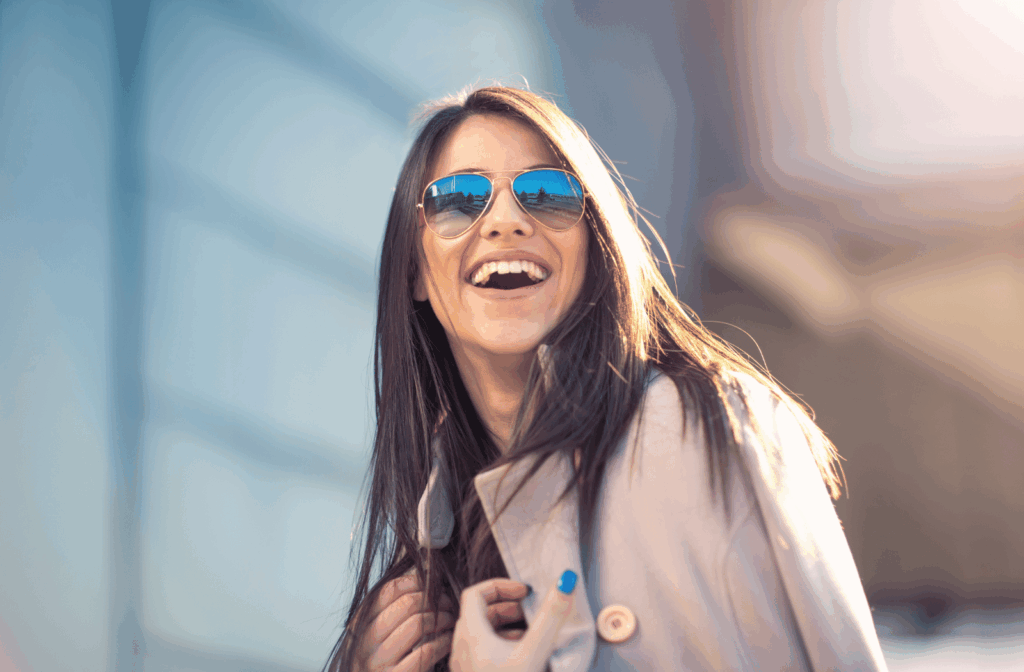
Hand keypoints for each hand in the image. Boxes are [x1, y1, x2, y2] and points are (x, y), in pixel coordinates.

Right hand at [355, 569, 456, 671]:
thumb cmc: (381, 663)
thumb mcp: (375, 635)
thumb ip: (390, 611)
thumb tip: (419, 577)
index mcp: (359, 624)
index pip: (389, 590)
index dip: (416, 582)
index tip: (434, 584)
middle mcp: (365, 641)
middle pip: (407, 603)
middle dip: (434, 599)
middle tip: (448, 601)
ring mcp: (378, 661)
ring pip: (417, 624)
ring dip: (442, 618)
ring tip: (451, 619)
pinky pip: (425, 652)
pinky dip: (443, 642)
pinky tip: (450, 640)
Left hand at [449, 570, 577, 671]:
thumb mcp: (535, 652)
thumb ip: (551, 617)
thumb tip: (565, 582)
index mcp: (470, 635)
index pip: (475, 593)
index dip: (500, 586)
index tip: (524, 592)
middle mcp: (461, 648)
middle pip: (478, 612)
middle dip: (508, 606)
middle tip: (531, 610)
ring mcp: (464, 665)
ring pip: (480, 633)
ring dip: (506, 626)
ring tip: (532, 632)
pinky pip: (482, 651)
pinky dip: (502, 644)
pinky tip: (524, 654)